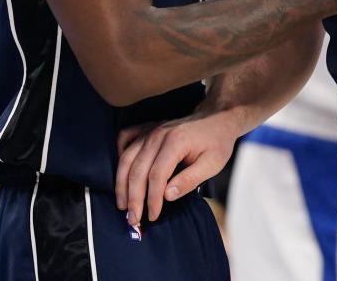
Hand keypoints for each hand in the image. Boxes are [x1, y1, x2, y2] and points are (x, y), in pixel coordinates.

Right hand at [115, 112, 237, 226]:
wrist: (217, 118)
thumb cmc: (216, 142)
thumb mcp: (212, 164)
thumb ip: (189, 180)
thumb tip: (167, 196)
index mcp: (176, 142)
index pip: (157, 176)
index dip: (152, 199)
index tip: (153, 216)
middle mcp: (158, 135)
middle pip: (137, 170)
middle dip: (133, 198)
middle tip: (133, 219)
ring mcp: (150, 130)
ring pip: (126, 158)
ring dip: (121, 184)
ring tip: (122, 204)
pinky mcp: (147, 128)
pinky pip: (124, 139)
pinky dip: (119, 155)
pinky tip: (122, 172)